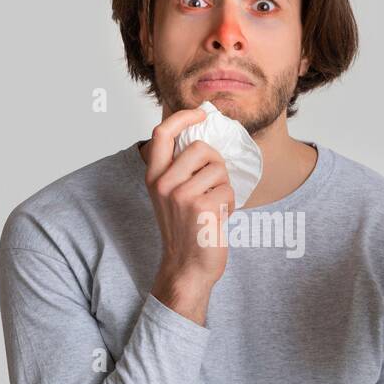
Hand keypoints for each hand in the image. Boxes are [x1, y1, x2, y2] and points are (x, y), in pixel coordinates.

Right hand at [142, 107, 234, 324]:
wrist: (187, 267)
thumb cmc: (187, 230)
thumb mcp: (172, 196)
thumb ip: (181, 170)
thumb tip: (206, 138)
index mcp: (154, 176)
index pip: (162, 133)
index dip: (183, 117)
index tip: (200, 115)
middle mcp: (163, 183)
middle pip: (201, 147)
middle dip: (216, 163)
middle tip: (214, 185)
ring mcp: (181, 195)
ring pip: (218, 169)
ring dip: (224, 187)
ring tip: (214, 206)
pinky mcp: (201, 206)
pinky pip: (228, 189)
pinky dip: (230, 203)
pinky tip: (218, 218)